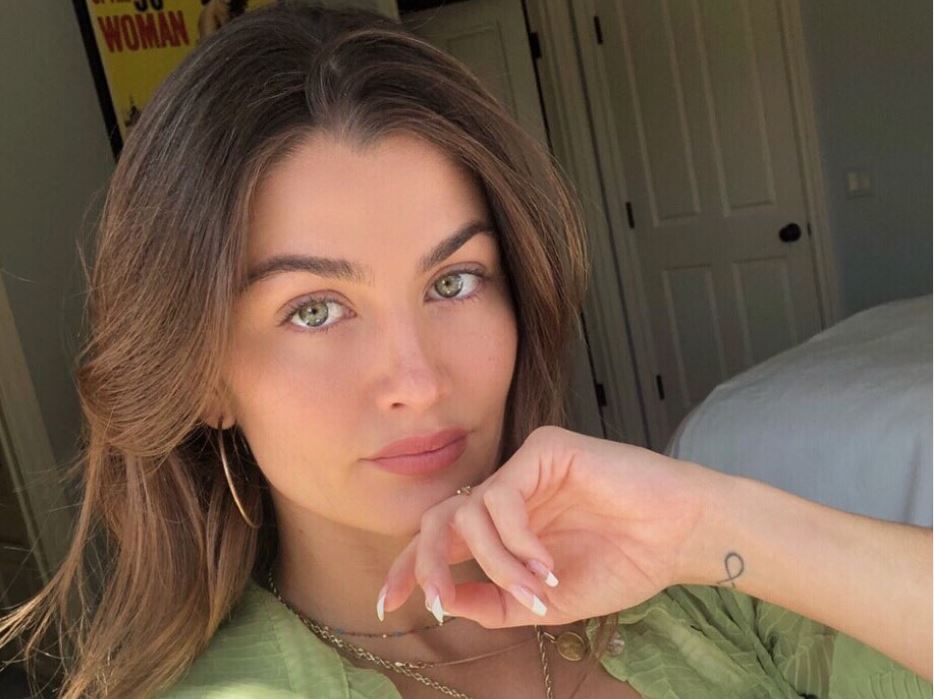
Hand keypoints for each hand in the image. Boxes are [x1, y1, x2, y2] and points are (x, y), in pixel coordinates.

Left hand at [378, 425, 722, 627]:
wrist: (677, 537)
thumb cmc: (622, 564)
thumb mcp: (546, 602)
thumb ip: (494, 602)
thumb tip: (442, 601)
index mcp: (505, 527)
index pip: (443, 540)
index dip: (411, 568)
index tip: (388, 604)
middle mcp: (508, 495)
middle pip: (440, 518)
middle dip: (428, 562)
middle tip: (433, 601)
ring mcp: (524, 469)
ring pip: (471, 512)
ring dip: (497, 562)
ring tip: (536, 588)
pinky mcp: (544, 449)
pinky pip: (502, 495)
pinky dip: (516, 537)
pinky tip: (547, 561)